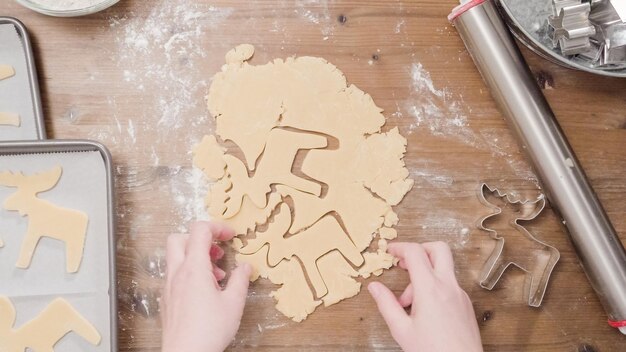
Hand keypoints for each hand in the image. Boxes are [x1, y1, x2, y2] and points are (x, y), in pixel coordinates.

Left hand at [161, 222, 251, 351]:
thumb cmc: (207, 332)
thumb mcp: (234, 303)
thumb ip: (240, 280)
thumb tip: (245, 267)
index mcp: (193, 268)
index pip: (200, 231)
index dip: (217, 227)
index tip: (230, 235)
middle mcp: (177, 274)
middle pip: (179, 238)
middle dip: (200, 239)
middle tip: (217, 251)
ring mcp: (168, 287)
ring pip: (176, 258)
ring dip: (196, 258)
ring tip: (216, 276)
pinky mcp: (166, 300)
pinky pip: (174, 275)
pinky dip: (189, 274)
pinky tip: (204, 292)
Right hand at [368, 242, 482, 351]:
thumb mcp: (401, 330)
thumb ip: (386, 304)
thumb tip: (374, 287)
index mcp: (430, 289)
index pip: (415, 252)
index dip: (399, 247)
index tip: (390, 251)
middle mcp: (449, 286)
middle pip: (438, 249)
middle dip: (419, 250)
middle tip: (405, 264)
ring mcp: (460, 293)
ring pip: (443, 269)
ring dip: (425, 275)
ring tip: (409, 302)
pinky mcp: (466, 303)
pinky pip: (449, 284)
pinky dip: (435, 288)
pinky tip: (425, 310)